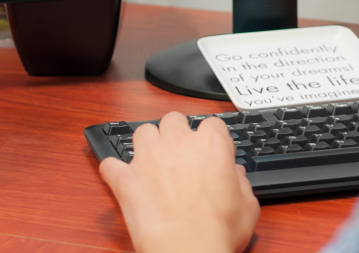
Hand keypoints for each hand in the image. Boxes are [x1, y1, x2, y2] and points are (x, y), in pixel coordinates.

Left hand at [100, 112, 259, 252]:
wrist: (186, 249)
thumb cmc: (217, 230)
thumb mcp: (248, 206)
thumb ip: (241, 183)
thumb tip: (236, 176)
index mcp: (211, 144)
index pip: (213, 123)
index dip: (213, 137)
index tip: (213, 151)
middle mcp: (178, 142)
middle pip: (174, 119)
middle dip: (176, 132)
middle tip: (181, 153)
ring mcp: (148, 157)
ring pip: (142, 132)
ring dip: (147, 143)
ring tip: (152, 161)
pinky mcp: (126, 178)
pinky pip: (110, 164)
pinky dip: (114, 169)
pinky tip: (121, 176)